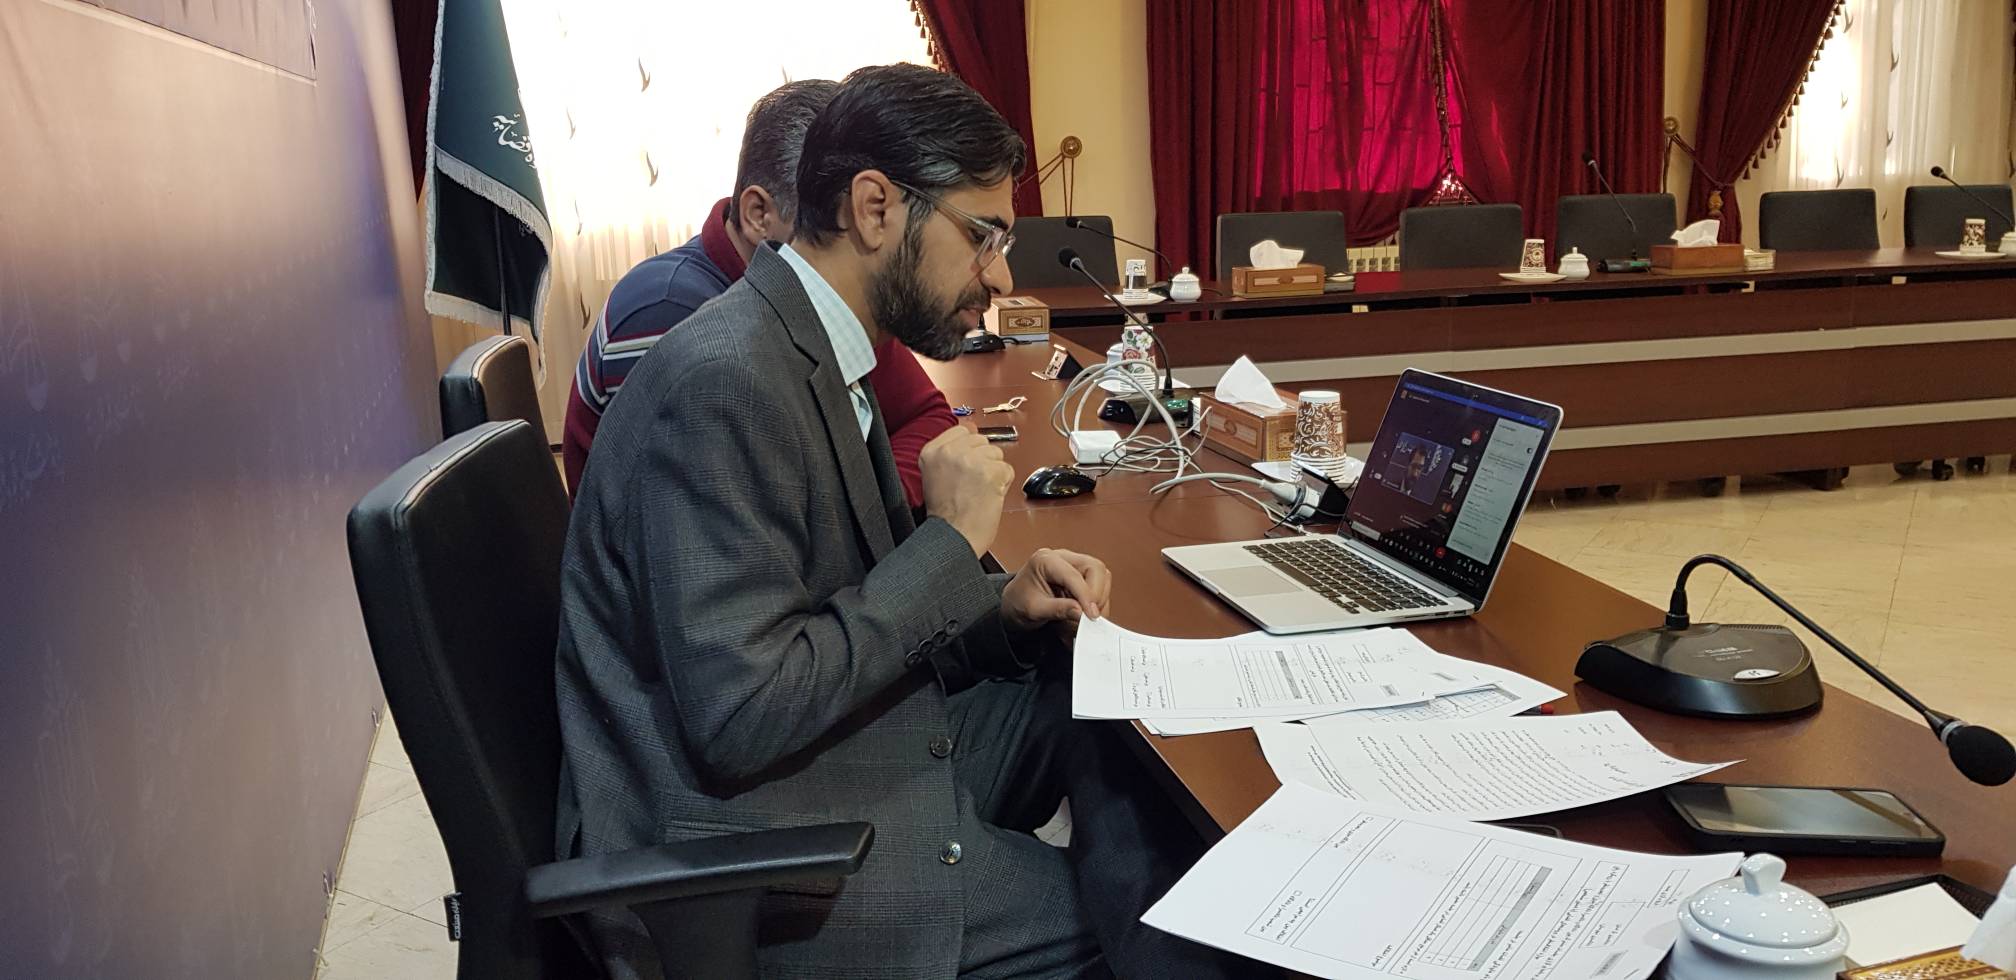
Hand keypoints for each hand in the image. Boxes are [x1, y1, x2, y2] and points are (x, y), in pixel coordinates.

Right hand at [919, 425, 1013, 557]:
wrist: (954, 537)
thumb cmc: (945, 515)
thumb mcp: (934, 475)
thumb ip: (950, 452)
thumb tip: (972, 429)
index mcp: (932, 451)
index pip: (963, 430)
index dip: (970, 449)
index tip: (967, 466)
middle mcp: (950, 451)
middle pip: (981, 441)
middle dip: (983, 460)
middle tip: (972, 483)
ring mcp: (971, 460)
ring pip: (996, 454)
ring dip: (993, 471)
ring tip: (979, 490)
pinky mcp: (991, 471)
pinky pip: (1007, 469)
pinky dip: (1003, 483)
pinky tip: (989, 495)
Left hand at [1001, 548, 1111, 632]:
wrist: (1014, 605)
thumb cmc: (1018, 602)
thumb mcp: (1034, 609)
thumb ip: (1058, 609)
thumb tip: (1081, 612)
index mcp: (1046, 560)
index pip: (1073, 575)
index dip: (1085, 595)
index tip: (1091, 615)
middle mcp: (1063, 559)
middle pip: (1096, 570)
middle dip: (1096, 595)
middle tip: (1089, 617)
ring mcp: (1074, 567)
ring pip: (1102, 579)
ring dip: (1098, 601)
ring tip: (1080, 618)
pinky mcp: (1082, 578)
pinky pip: (1100, 588)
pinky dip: (1095, 604)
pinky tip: (1080, 615)